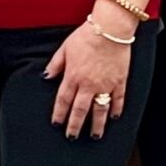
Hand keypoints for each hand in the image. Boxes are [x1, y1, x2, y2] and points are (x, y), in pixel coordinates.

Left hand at [44, 12, 134, 138]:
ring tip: (95, 135)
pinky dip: (116, 110)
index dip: (59, 114)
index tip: (57, 124)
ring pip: (100, 110)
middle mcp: (88, 84)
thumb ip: (55, 65)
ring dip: (96, 124)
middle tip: (72, 137)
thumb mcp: (64, 48)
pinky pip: (118, 99)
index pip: (63, 100)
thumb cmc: (86, 35)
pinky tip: (114, 118)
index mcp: (73, 76)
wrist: (110, 29)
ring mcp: (106, 84)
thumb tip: (46, 77)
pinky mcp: (120, 81)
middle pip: (80, 110)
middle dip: (75, 126)